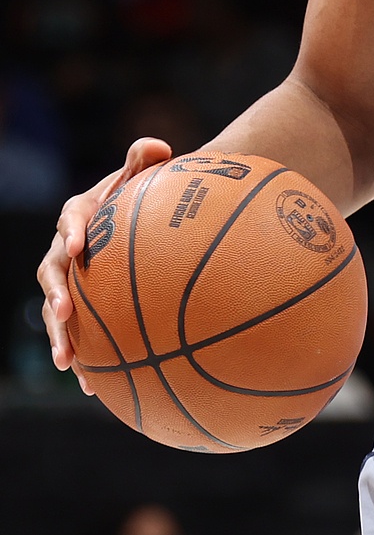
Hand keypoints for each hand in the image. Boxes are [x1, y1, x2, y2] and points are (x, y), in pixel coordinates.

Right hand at [37, 137, 171, 392]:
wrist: (151, 219)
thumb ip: (147, 158)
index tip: (78, 246)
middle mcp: (68, 250)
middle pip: (52, 273)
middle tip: (65, 312)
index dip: (71, 233)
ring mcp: (73, 282)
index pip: (70, 220)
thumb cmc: (148, 194)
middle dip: (55, 295)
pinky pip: (81, 335)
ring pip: (59, 311)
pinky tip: (94, 388)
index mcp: (81, 214)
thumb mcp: (147, 173)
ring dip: (60, 336)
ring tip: (68, 362)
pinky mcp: (86, 308)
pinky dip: (87, 360)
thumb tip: (159, 146)